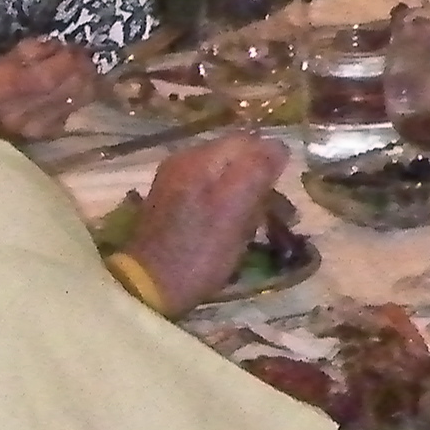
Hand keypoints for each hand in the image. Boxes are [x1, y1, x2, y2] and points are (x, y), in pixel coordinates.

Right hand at [0, 35, 102, 143]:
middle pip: (73, 85)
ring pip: (78, 101)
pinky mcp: (43, 135)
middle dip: (85, 68)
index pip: (56, 69)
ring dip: (87, 84)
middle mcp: (27, 108)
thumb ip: (29, 51)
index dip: (72, 57)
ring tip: (84, 73)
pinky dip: (75, 101)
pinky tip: (71, 94)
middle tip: (84, 58)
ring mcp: (38, 125)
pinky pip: (70, 114)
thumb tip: (58, 45)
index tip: (75, 47)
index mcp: (11, 84)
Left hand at [122, 131, 288, 313]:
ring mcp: (174, 183)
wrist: (147, 288)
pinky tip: (230, 232)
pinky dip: (226, 208)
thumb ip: (257, 171)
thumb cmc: (198, 250)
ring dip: (245, 199)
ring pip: (224, 178)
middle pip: (235, 159)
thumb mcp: (234, 210)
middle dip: (259, 184)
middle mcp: (183, 162)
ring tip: (254, 229)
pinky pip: (209, 194)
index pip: (247, 141)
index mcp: (198, 158)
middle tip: (276, 216)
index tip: (282, 195)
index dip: (271, 163)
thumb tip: (279, 145)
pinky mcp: (170, 205)